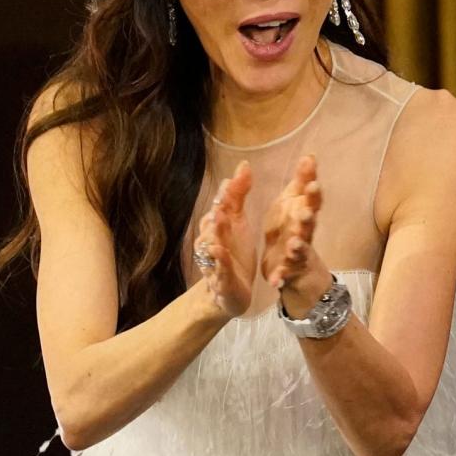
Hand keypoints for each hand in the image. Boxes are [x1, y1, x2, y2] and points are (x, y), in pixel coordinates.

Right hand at [194, 160, 255, 317]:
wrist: (229, 291)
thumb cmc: (233, 252)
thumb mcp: (238, 222)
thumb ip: (238, 195)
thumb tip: (243, 164)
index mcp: (218, 226)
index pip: (220, 206)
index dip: (226, 193)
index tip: (233, 179)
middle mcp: (212, 241)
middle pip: (212, 223)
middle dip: (217, 211)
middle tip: (224, 198)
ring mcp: (215, 261)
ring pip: (212, 244)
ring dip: (215, 232)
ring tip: (219, 219)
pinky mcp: (222, 280)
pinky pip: (219, 269)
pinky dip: (219, 261)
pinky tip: (219, 251)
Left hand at [262, 155, 330, 318]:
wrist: (296, 267)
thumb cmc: (293, 229)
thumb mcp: (293, 204)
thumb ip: (301, 182)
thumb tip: (310, 156)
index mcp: (302, 214)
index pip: (311, 201)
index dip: (312, 193)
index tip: (313, 182)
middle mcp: (304, 233)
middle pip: (309, 225)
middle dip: (308, 218)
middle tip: (306, 211)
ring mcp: (297, 253)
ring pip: (299, 249)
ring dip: (297, 247)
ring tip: (293, 243)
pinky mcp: (287, 271)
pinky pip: (284, 274)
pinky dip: (281, 277)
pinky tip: (276, 280)